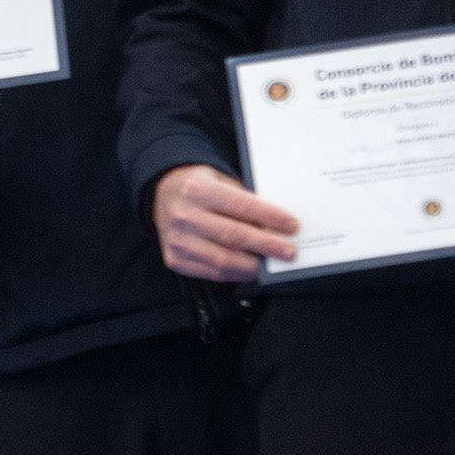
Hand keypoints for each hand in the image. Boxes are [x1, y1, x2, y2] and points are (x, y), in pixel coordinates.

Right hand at [151, 164, 298, 282]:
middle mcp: (183, 214)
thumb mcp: (219, 179)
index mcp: (197, 189)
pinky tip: (251, 271)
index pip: (241, 206)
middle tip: (288, 251)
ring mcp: (177, 240)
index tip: (291, 225)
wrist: (162, 194)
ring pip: (224, 260)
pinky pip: (212, 273)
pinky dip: (236, 274)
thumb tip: (276, 224)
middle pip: (234, 236)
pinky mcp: (175, 259)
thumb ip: (243, 199)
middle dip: (266, 245)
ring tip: (272, 264)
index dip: (270, 217)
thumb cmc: (198, 187)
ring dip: (254, 266)